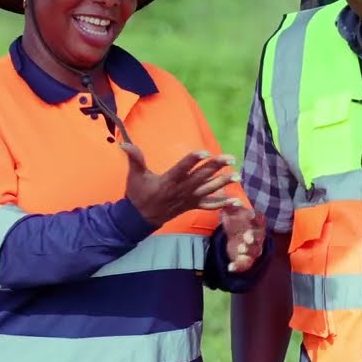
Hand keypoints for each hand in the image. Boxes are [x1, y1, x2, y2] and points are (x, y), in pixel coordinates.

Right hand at [120, 144, 236, 226]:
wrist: (141, 218)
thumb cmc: (138, 195)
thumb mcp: (134, 176)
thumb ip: (134, 158)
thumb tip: (124, 143)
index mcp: (168, 181)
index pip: (183, 168)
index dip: (193, 160)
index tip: (205, 152)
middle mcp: (181, 190)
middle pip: (201, 177)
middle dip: (216, 167)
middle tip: (230, 158)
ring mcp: (189, 199)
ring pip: (208, 190)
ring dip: (223, 183)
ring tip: (237, 175)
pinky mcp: (193, 205)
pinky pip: (210, 205)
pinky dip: (223, 203)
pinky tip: (236, 201)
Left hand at [220, 203, 266, 272]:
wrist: (236, 239)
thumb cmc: (236, 222)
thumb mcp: (231, 213)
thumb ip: (231, 207)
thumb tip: (232, 201)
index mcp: (256, 223)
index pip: (259, 218)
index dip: (255, 216)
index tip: (250, 214)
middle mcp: (258, 236)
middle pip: (260, 236)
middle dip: (254, 236)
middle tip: (248, 237)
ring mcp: (253, 249)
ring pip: (255, 251)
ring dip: (249, 250)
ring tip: (241, 248)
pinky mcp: (247, 260)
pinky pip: (245, 265)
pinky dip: (238, 267)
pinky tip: (230, 267)